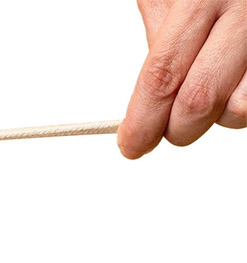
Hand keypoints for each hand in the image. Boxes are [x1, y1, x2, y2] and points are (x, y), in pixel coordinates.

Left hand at [118, 0, 246, 157]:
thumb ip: (161, 42)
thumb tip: (143, 107)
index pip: (163, 76)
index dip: (142, 121)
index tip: (132, 145)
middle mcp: (245, 11)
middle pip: (199, 101)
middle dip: (176, 129)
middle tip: (167, 127)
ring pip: (238, 111)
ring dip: (218, 115)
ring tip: (211, 84)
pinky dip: (241, 101)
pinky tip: (234, 79)